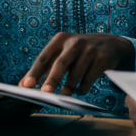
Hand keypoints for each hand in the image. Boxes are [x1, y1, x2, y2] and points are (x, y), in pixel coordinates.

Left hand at [19, 33, 134, 96]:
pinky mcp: (103, 59)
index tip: (25, 86)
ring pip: (75, 76)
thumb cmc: (79, 53)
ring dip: (69, 89)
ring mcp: (91, 50)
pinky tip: (81, 88)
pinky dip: (82, 89)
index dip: (34, 73)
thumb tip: (22, 85)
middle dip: (52, 80)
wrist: (112, 45)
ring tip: (65, 96)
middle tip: (45, 94)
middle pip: (61, 64)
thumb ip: (44, 68)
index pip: (44, 57)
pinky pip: (88, 81)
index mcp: (61, 39)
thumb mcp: (63, 54)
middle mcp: (75, 42)